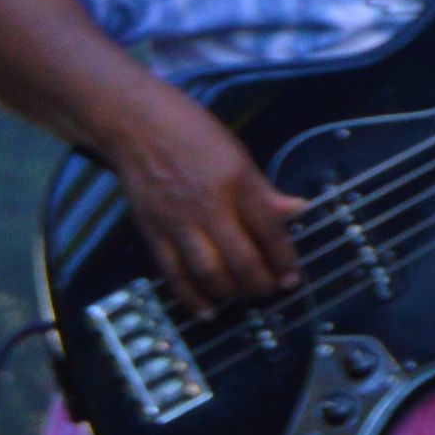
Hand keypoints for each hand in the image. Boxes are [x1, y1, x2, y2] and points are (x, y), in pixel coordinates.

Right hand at [98, 80, 303, 320]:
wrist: (135, 123)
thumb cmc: (191, 131)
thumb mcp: (237, 152)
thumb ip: (263, 190)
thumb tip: (298, 210)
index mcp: (236, 182)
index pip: (270, 231)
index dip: (286, 261)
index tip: (292, 277)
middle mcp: (209, 206)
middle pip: (242, 261)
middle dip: (261, 284)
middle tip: (269, 289)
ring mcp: (178, 222)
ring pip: (210, 273)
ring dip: (232, 293)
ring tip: (242, 295)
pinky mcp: (153, 232)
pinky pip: (173, 274)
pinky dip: (191, 298)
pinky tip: (207, 310)